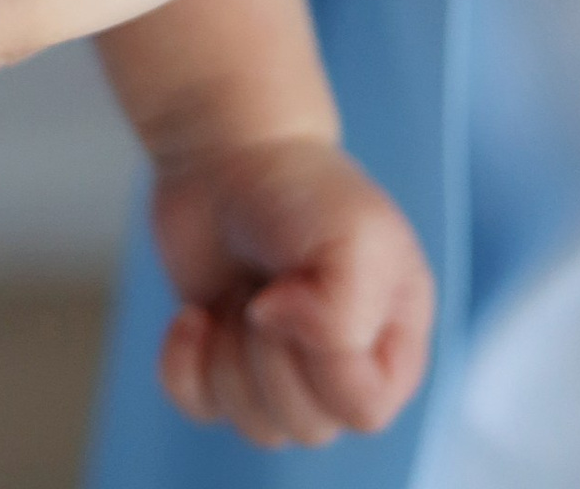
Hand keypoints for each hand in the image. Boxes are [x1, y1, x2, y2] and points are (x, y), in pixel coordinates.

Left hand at [151, 137, 433, 449]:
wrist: (225, 151)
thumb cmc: (299, 188)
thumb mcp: (352, 238)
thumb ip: (344, 318)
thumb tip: (286, 340)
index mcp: (393, 337)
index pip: (367, 411)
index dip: (324, 361)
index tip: (296, 290)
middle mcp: (344, 362)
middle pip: (310, 427)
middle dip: (269, 355)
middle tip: (265, 287)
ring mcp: (283, 366)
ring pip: (259, 427)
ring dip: (230, 355)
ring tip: (240, 291)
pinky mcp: (224, 362)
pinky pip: (203, 410)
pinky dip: (185, 366)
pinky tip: (195, 315)